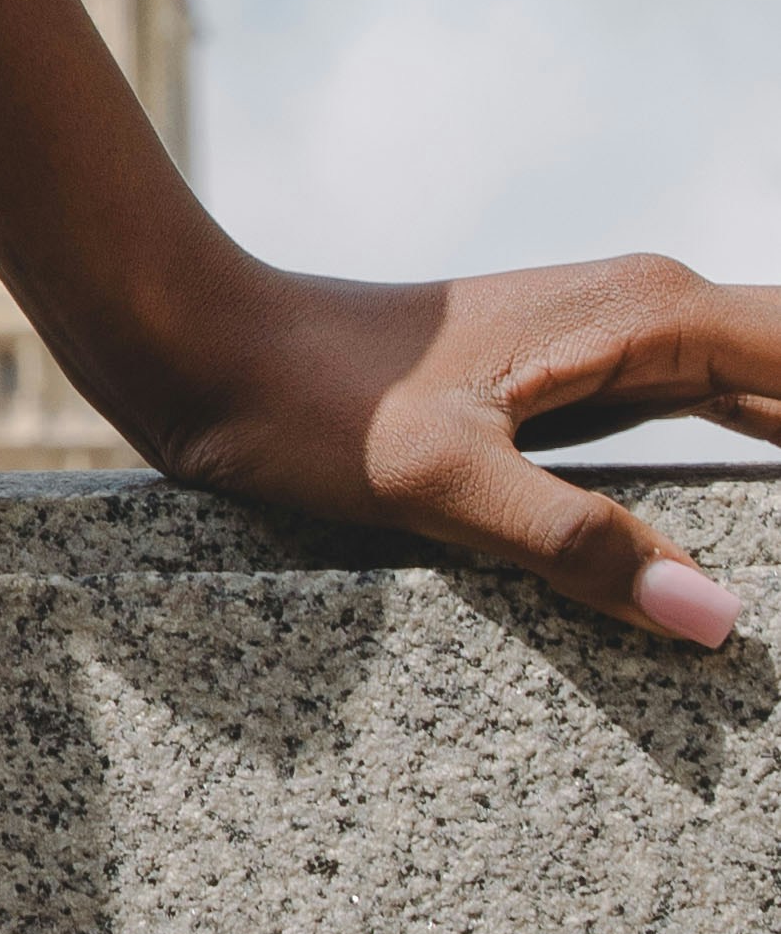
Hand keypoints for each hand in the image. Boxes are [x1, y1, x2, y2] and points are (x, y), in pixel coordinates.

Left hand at [150, 254, 778, 652]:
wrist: (210, 349)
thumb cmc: (310, 408)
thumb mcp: (437, 488)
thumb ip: (580, 548)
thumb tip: (720, 623)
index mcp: (651, 316)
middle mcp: (656, 310)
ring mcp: (625, 341)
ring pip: (779, 395)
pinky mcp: (589, 379)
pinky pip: (723, 416)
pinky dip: (775, 453)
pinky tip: (768, 529)